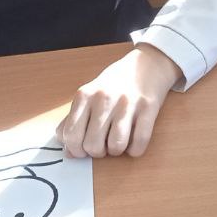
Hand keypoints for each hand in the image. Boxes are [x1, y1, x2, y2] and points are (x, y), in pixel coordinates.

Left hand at [57, 45, 181, 158]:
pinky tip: (133, 141)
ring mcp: (127, 103)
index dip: (76, 150)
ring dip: (116, 151)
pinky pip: (139, 142)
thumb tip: (68, 151)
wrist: (146, 64)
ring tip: (118, 142)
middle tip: (103, 145)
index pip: (71, 135)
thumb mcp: (88, 95)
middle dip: (97, 153)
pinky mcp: (148, 108)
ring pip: (116, 146)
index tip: (83, 150)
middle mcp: (104, 98)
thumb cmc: (114, 85)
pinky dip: (135, 149)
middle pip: (93, 145)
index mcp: (85, 95)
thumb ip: (73, 121)